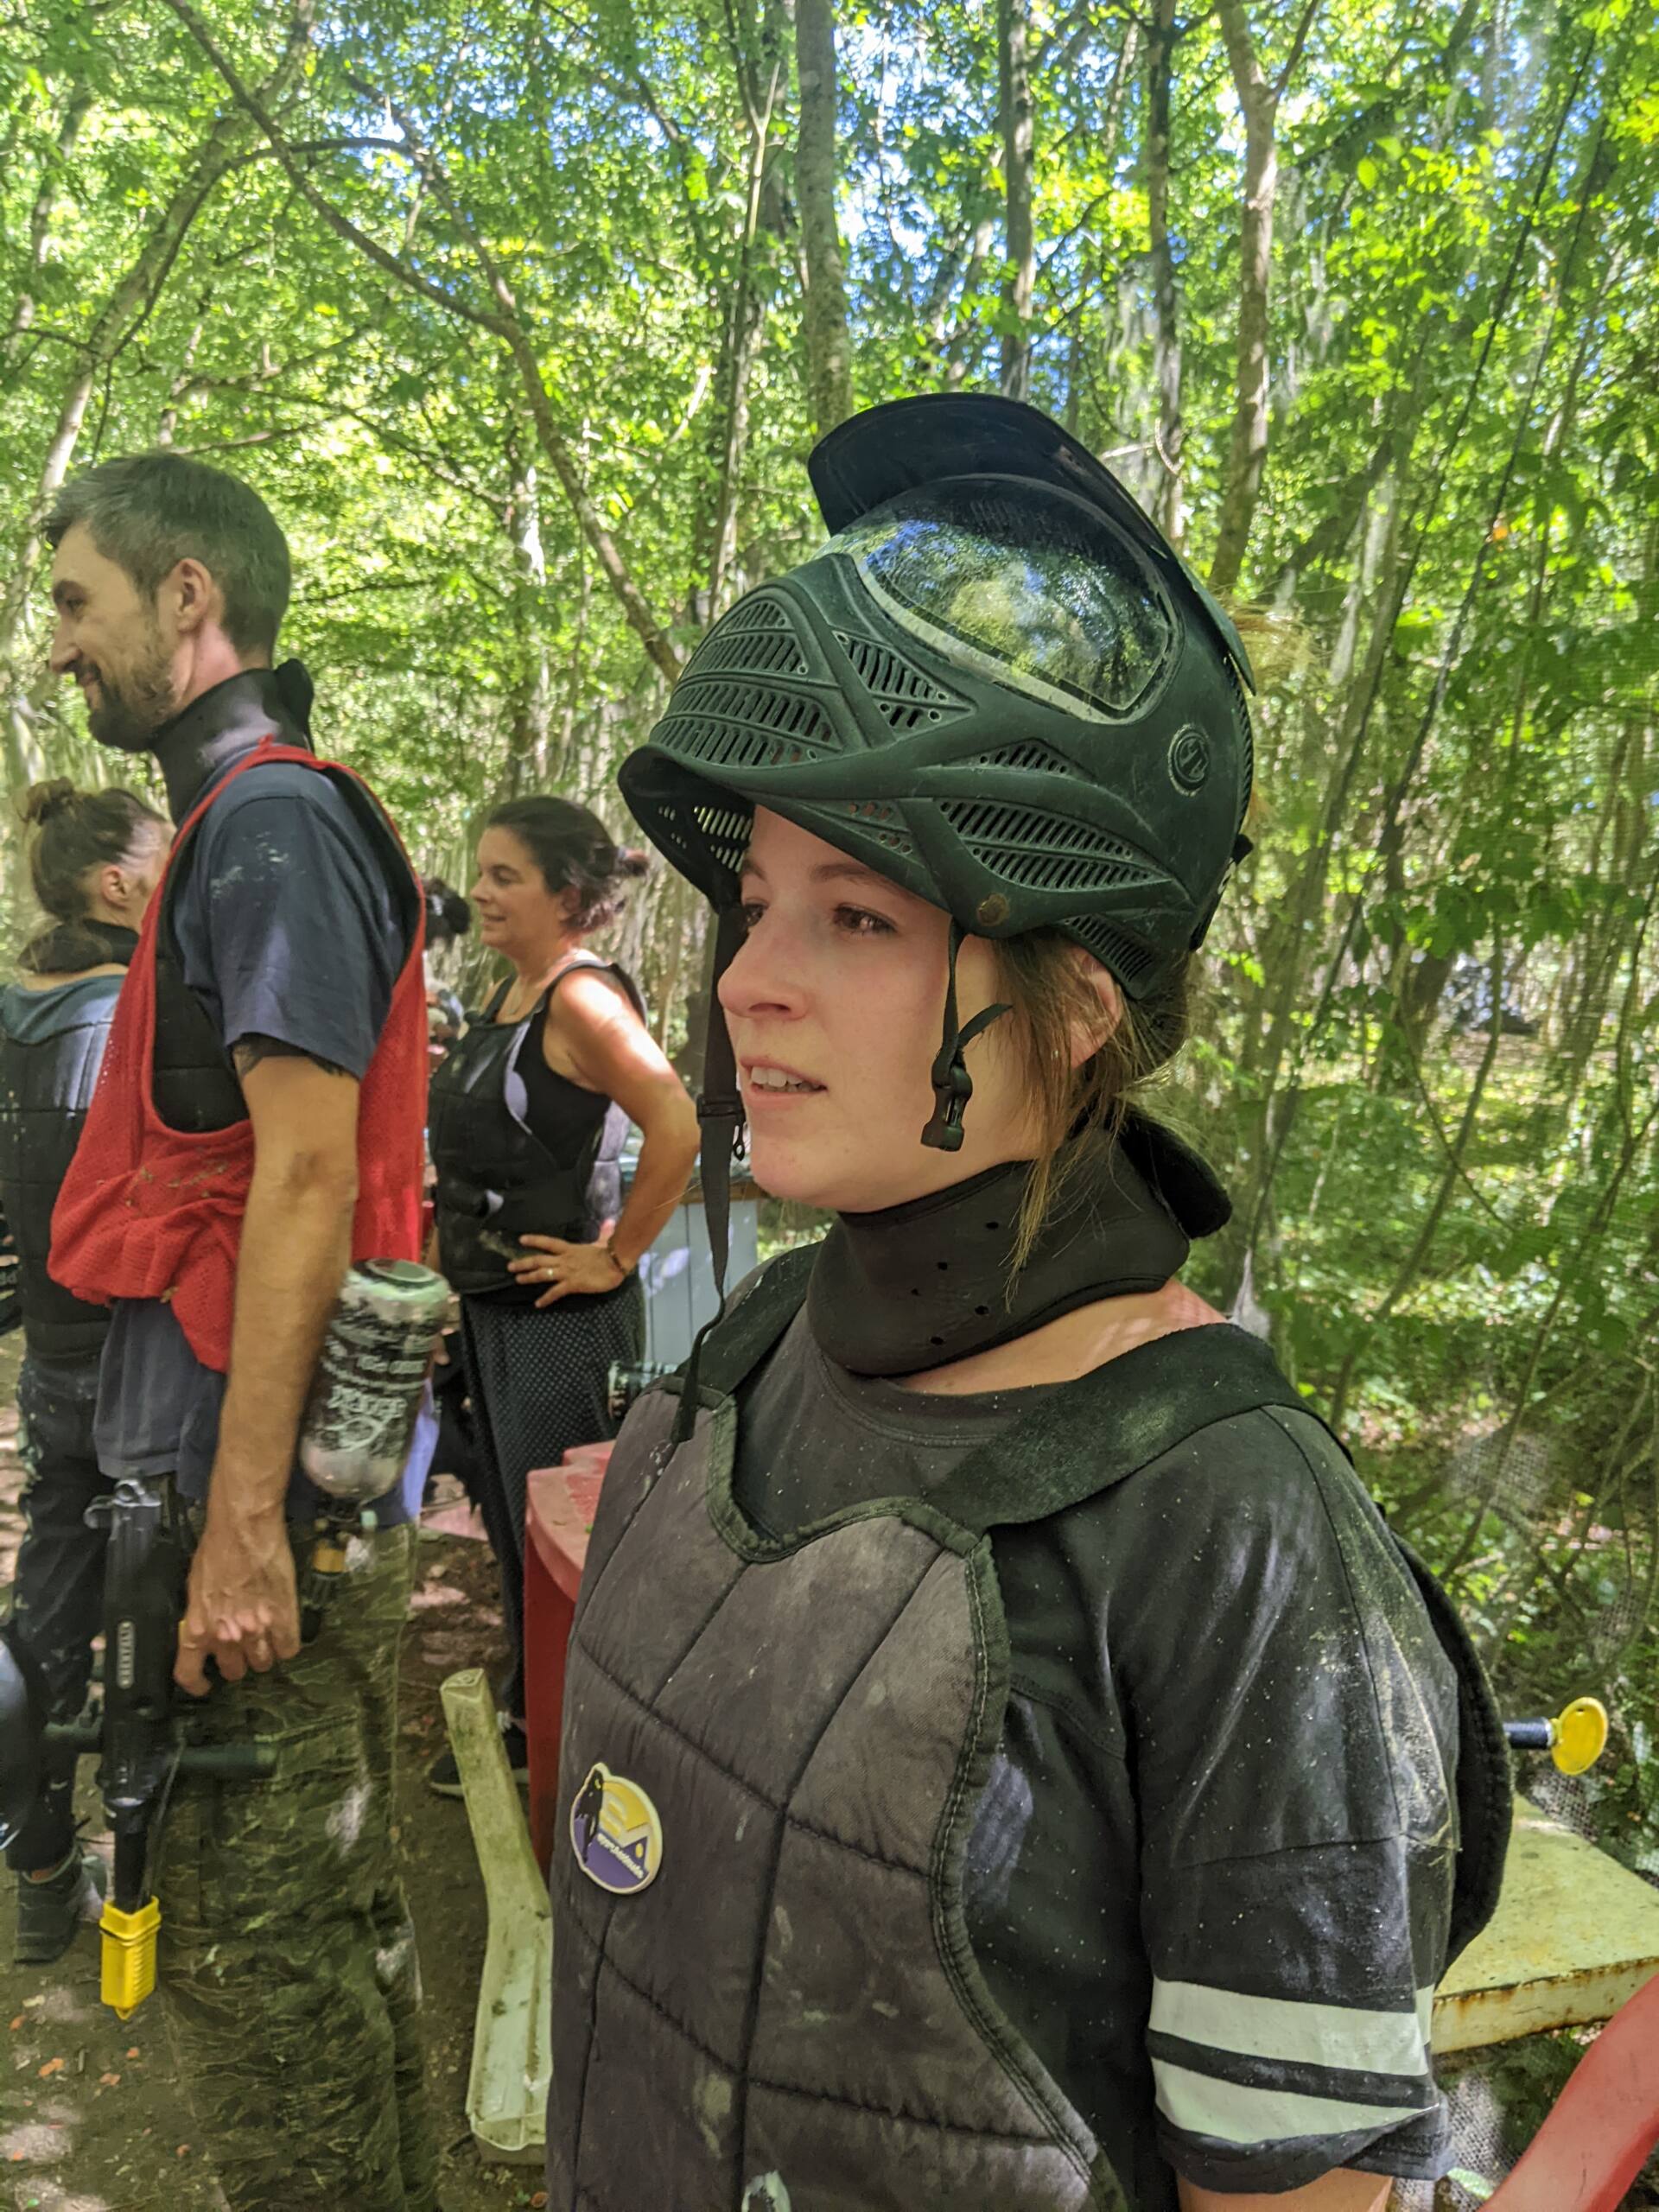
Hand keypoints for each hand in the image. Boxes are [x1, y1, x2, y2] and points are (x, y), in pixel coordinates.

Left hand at [175, 1508, 301, 1695]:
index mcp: (199, 1629)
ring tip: (265, 1639)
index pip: (190, 1674)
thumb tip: (208, 1628)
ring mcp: (257, 1630)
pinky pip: (288, 1649)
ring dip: (263, 1654)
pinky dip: (286, 1644)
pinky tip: (284, 1632)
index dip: (197, 1684)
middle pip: (234, 1671)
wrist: (243, 1528)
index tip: (205, 1685)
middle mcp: (226, 1637)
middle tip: (243, 1648)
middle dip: (238, 1662)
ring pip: (263, 1663)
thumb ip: (202, 1615)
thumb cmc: (216, 1549)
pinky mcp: (284, 1619)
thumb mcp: (195, 1587)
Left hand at [509, 1233, 627, 1306]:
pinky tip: (538, 1304)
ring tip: (518, 1280)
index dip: (534, 1240)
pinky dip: (546, 1298)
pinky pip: (555, 1292)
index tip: (521, 1239)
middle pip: (539, 1259)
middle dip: (523, 1263)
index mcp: (570, 1249)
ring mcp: (567, 1272)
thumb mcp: (603, 1242)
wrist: (616, 1263)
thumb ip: (603, 1233)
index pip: (548, 1242)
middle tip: (510, 1266)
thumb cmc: (610, 1254)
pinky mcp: (572, 1284)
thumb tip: (609, 1223)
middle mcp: (564, 1259)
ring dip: (529, 1277)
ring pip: (542, 1274)